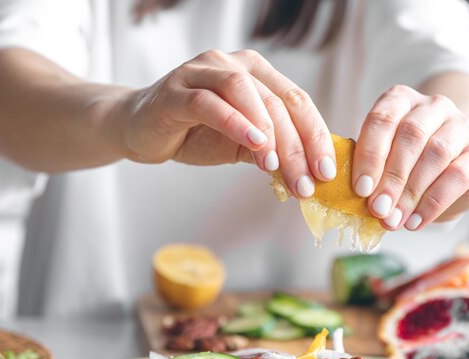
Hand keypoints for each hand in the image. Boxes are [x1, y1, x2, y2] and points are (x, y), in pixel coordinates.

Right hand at [120, 49, 334, 198]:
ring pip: (247, 94)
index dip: (316, 136)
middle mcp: (234, 65)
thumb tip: (307, 175)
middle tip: (307, 182)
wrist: (141, 129)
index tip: (327, 172)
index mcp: (257, 75)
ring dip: (269, 132)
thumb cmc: (194, 133)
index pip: (296, 101)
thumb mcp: (240, 145)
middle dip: (297, 146)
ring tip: (278, 166)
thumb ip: (269, 152)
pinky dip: (235, 122)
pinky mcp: (177, 89)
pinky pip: (210, 102)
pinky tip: (253, 144)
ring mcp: (203, 72)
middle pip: (277, 101)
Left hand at [352, 85, 468, 230]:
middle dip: (391, 176)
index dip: (370, 155)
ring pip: (437, 153)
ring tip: (394, 219)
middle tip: (377, 208)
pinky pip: (458, 176)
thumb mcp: (382, 155)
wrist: (448, 167)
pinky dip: (433, 202)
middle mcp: (433, 106)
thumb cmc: (404, 160)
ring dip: (411, 191)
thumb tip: (356, 195)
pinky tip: (415, 221)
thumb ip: (370, 167)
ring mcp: (461, 127)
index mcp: (401, 99)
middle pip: (411, 135)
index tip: (360, 188)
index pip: (382, 119)